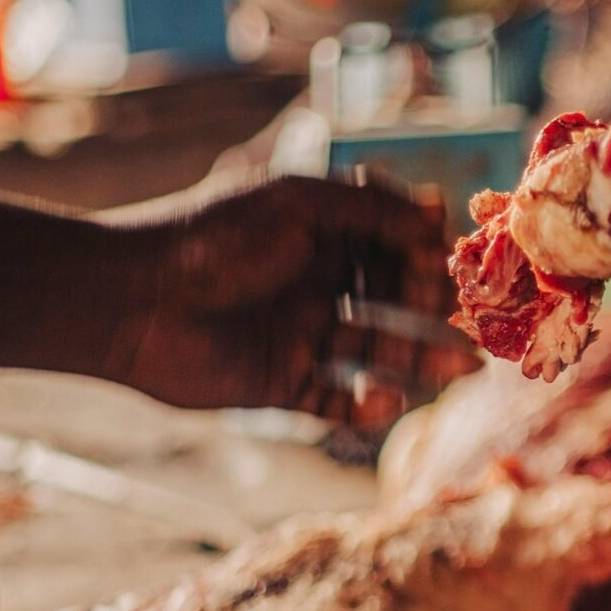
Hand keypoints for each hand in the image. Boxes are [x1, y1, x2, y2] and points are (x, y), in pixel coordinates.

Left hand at [110, 175, 473, 426]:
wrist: (135, 302)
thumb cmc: (212, 239)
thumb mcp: (297, 205)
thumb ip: (369, 209)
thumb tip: (436, 214)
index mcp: (317, 235)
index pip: (389, 245)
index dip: (427, 256)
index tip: (464, 267)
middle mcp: (314, 284)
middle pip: (391, 301)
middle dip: (434, 312)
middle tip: (476, 326)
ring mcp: (300, 336)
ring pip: (376, 352)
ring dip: (419, 360)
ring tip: (461, 368)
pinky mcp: (281, 384)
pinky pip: (337, 399)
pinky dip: (365, 404)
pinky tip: (388, 398)